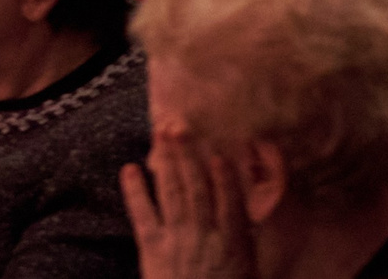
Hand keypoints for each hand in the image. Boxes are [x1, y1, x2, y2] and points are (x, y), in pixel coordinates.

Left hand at [123, 134, 258, 278]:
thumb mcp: (252, 274)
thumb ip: (252, 244)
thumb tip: (258, 213)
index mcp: (233, 244)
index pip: (230, 200)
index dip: (224, 174)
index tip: (219, 149)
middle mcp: (204, 237)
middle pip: (197, 189)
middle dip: (189, 155)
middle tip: (181, 124)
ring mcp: (176, 241)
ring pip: (173, 194)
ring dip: (166, 162)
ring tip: (161, 133)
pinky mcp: (151, 250)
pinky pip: (142, 215)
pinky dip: (135, 191)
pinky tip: (129, 169)